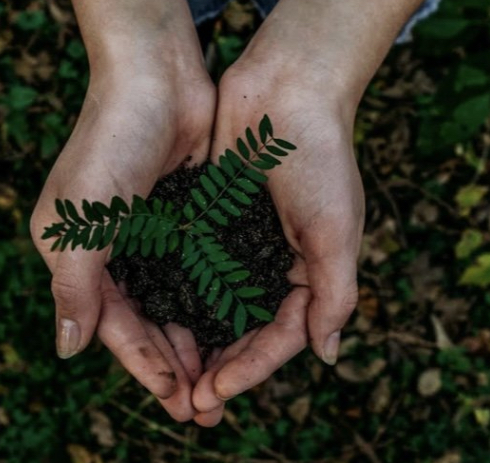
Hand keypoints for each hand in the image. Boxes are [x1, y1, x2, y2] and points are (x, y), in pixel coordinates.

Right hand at [30, 62, 215, 421]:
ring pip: (175, 303)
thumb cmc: (110, 142)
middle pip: (145, 322)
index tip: (176, 400)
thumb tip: (67, 350)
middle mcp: (111, 249)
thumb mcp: (81, 221)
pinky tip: (236, 328)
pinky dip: (213, 301)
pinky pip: (199, 271)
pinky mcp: (184, 215)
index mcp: (76, 254)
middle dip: (174, 365)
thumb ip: (74, 287)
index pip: (112, 325)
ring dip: (196, 341)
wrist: (156, 74)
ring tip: (224, 380)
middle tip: (206, 408)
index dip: (144, 365)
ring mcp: (150, 233)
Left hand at [191, 59, 363, 424]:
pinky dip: (176, 295)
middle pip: (244, 331)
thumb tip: (327, 356)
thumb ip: (334, 293)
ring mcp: (240, 242)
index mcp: (310, 272)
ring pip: (213, 306)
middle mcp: (273, 264)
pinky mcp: (210, 218)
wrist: (287, 87)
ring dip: (194, 342)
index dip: (250, 369)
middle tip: (188, 403)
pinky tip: (152, 318)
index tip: (216, 392)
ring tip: (168, 375)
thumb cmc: (320, 156)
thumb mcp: (337, 229)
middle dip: (219, 368)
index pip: (280, 337)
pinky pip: (191, 267)